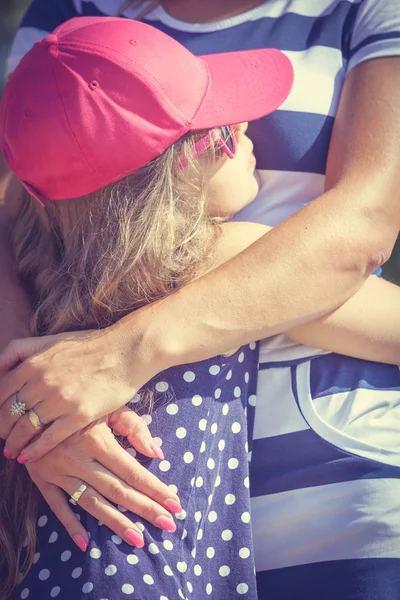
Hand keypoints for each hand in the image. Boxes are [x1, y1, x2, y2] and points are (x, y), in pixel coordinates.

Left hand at [0, 319, 162, 461]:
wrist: (126, 351)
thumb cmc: (90, 345)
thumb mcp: (50, 340)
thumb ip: (21, 349)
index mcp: (33, 363)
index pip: (1, 392)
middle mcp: (42, 382)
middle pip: (9, 413)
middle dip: (2, 428)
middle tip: (2, 437)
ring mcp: (60, 400)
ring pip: (26, 428)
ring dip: (15, 442)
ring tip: (11, 450)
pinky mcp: (78, 415)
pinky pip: (48, 438)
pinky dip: (34, 450)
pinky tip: (27, 457)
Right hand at [24, 408, 181, 550]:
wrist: (33, 403)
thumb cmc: (80, 402)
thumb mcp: (108, 406)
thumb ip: (133, 426)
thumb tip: (157, 452)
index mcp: (97, 440)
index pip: (132, 471)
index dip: (155, 489)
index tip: (175, 504)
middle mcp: (78, 459)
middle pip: (117, 491)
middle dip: (145, 509)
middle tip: (168, 525)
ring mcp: (58, 472)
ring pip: (91, 503)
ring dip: (116, 523)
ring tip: (138, 540)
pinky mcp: (41, 479)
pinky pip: (57, 506)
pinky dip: (70, 526)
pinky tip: (86, 544)